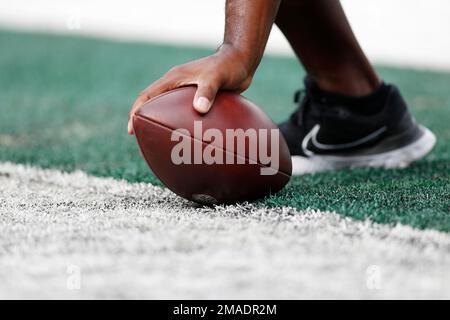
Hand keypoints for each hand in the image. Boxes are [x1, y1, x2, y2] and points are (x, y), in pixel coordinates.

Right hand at [127, 44, 252, 134]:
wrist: (241, 61)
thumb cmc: (227, 65)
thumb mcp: (216, 76)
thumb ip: (207, 91)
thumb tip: (199, 110)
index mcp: (173, 78)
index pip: (147, 96)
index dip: (136, 112)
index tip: (131, 129)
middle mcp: (176, 86)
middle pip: (154, 105)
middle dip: (145, 122)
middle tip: (144, 142)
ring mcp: (186, 93)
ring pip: (169, 111)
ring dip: (164, 125)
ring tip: (164, 146)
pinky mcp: (198, 99)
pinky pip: (185, 115)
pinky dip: (183, 127)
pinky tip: (190, 142)